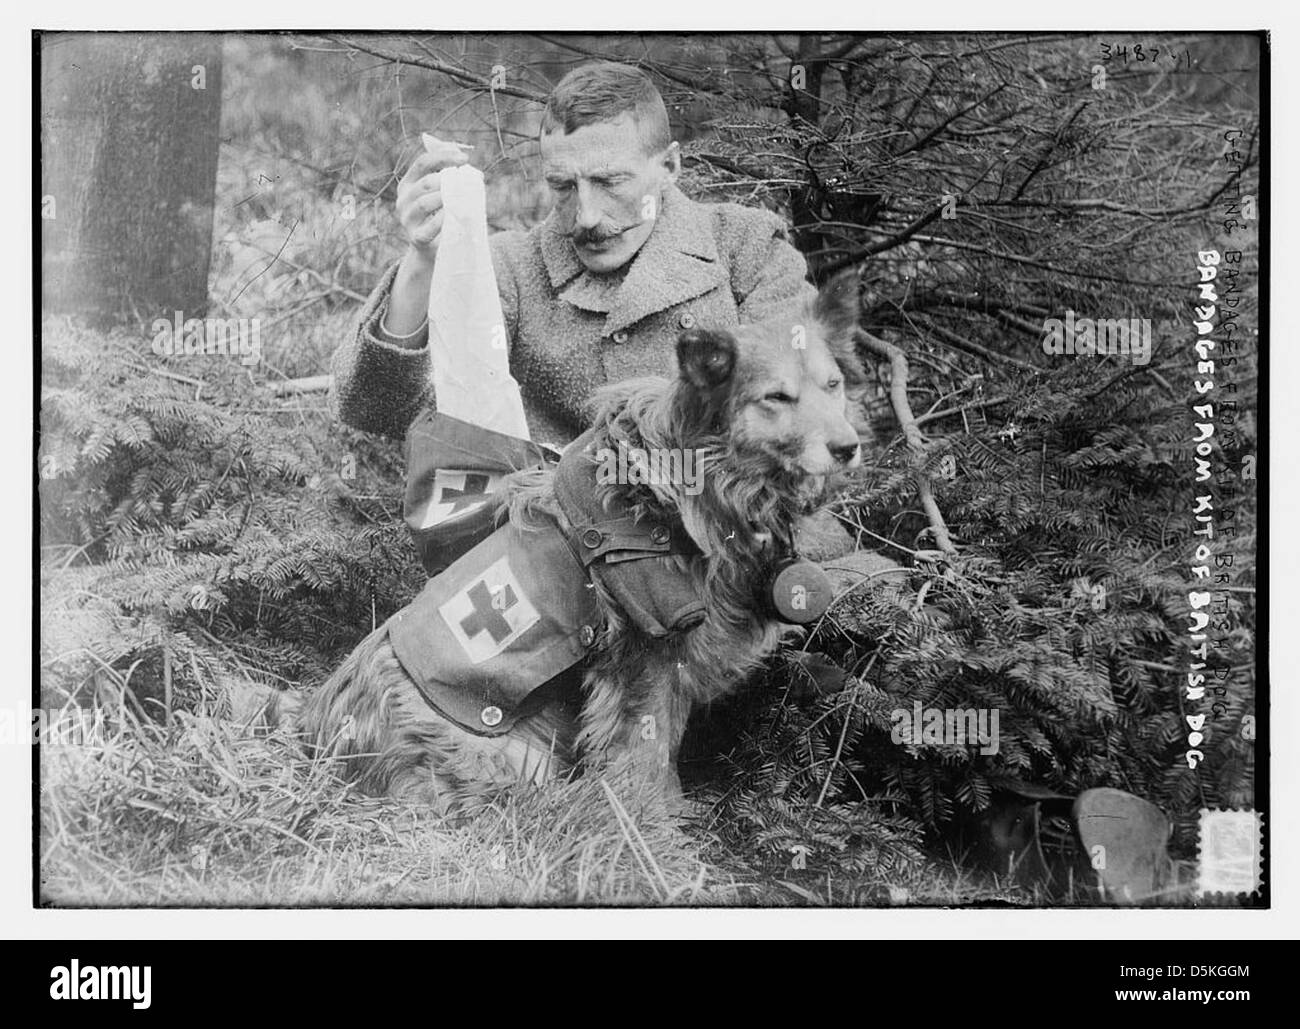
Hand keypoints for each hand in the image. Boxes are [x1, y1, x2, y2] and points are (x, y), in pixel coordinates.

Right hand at [395, 141, 469, 259]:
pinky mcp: (416, 238)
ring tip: (462, 198)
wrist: (433, 249)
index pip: (422, 162)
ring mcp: (407, 219)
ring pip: (425, 203)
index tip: (465, 159)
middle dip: (448, 180)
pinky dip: (442, 220)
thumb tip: (461, 152)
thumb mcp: (441, 192)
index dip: (444, 157)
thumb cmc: (440, 214)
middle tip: (466, 183)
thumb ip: (448, 172)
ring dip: (447, 198)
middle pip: (425, 182)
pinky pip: (429, 228)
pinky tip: (453, 215)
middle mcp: (403, 200)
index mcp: (407, 184)